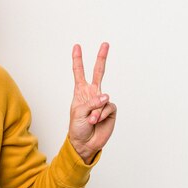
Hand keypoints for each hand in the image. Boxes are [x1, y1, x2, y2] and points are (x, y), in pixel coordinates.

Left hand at [69, 42, 116, 163]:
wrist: (85, 143)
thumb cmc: (77, 127)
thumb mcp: (78, 112)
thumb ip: (91, 102)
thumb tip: (106, 96)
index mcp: (81, 92)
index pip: (79, 73)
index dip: (78, 60)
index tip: (77, 46)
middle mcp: (92, 94)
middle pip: (98, 72)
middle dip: (101, 58)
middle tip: (105, 44)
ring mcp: (102, 102)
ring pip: (103, 97)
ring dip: (95, 111)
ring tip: (90, 120)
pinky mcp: (110, 110)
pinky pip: (108, 107)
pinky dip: (101, 114)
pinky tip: (96, 121)